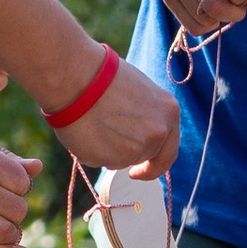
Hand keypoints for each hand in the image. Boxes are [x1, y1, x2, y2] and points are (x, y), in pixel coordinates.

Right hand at [0, 116, 40, 247]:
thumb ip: (3, 154)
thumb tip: (37, 168)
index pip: (21, 181)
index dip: (22, 184)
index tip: (9, 182)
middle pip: (16, 209)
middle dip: (17, 208)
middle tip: (2, 202)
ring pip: (4, 232)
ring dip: (11, 230)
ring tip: (0, 221)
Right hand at [55, 55, 182, 179]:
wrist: (77, 77)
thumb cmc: (102, 77)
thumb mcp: (139, 92)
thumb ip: (146, 116)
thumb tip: (138, 132)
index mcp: (169, 112)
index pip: (169, 153)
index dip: (154, 164)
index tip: (140, 171)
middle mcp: (158, 133)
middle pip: (143, 156)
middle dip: (126, 151)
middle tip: (105, 137)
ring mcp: (137, 148)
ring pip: (120, 160)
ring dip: (107, 150)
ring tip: (93, 123)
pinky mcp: (113, 158)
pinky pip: (100, 161)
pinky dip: (91, 151)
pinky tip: (85, 130)